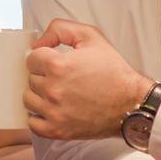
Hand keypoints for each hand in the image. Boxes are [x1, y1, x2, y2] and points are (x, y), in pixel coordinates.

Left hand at [24, 19, 153, 140]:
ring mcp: (54, 112)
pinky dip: (39, 117)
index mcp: (58, 65)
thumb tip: (38, 43)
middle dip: (43, 76)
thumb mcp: (91, 36)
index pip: (31, 58)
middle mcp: (53, 89)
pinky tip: (53, 110)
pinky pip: (33, 123)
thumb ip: (60, 29)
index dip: (44, 58)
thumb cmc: (113, 71)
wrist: (132, 103)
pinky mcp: (57, 130)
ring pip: (28, 99)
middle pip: (30, 78)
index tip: (56, 62)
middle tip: (63, 78)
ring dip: (40, 95)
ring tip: (59, 94)